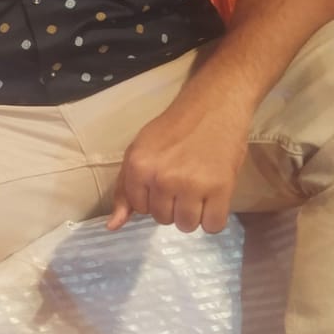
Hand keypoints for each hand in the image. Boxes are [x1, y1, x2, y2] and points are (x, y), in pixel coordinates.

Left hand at [106, 97, 250, 234]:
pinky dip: (214, 217)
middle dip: (172, 205)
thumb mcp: (139, 150)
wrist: (213, 106)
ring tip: (199, 190)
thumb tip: (113, 226)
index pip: (140, 208)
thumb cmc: (174, 128)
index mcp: (139, 167)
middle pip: (163, 219)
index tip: (164, 179)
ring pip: (187, 225)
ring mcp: (192, 185)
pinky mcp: (220, 188)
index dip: (152, 196)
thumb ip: (124, 189)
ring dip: (193, 213)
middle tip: (184, 180)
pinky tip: (213, 198)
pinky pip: (213, 225)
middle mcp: (162, 178)